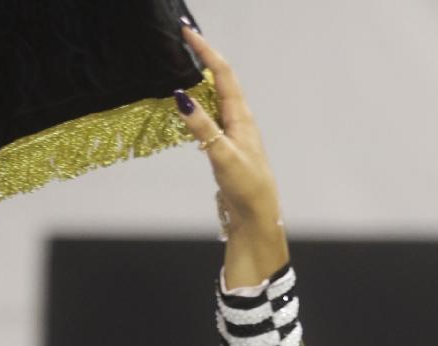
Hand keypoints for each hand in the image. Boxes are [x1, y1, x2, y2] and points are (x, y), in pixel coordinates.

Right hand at [176, 27, 288, 281]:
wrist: (257, 220)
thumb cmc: (247, 188)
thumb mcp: (223, 155)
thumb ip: (202, 126)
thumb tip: (182, 95)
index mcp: (242, 118)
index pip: (223, 75)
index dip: (206, 52)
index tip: (187, 33)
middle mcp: (239, 122)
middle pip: (220, 82)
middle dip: (203, 59)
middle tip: (181, 41)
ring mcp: (232, 135)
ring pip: (214, 100)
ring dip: (199, 81)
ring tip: (180, 64)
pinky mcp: (224, 149)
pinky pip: (209, 118)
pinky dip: (197, 106)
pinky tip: (186, 108)